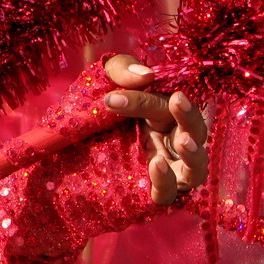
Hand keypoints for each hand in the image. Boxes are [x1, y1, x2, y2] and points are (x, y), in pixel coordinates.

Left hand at [102, 55, 208, 204]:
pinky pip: (170, 193)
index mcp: (166, 115)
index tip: (113, 98)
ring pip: (196, 167)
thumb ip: (123, 70)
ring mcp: (168, 169)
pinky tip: (156, 166)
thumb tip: (147, 74)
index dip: (145, 98)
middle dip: (189, 115)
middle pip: (195, 130)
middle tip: (177, 100)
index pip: (169, 104)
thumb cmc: (96, 107)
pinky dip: (166, 182)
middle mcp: (172, 142)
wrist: (66, 146)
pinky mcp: (154, 192)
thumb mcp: (105, 81)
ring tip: (184, 141)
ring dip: (194, 153)